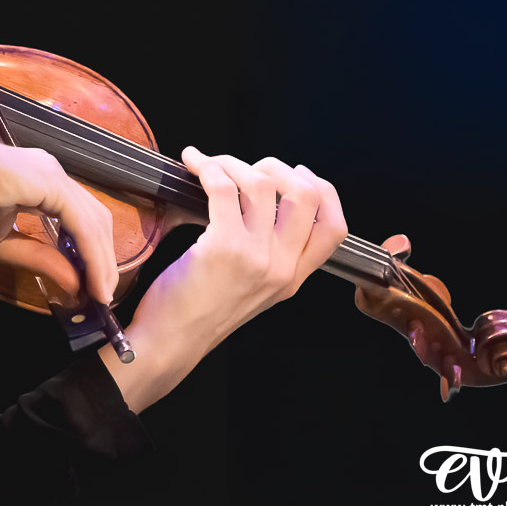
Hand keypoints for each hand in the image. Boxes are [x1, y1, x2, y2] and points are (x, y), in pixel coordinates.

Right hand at [0, 126, 117, 304]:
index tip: (91, 284)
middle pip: (95, 219)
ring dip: (101, 260)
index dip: (90, 252)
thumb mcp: (3, 243)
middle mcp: (54, 175)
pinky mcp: (53, 183)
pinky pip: (81, 223)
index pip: (80, 218)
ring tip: (100, 292)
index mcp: (42, 184)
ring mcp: (56, 175)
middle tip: (102, 293)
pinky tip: (92, 277)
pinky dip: (92, 253)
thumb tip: (75, 284)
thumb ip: (39, 260)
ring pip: (94, 221)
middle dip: (102, 258)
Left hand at [100, 147, 347, 411]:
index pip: (335, 228)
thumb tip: (260, 199)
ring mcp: (256, 257)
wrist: (171, 341)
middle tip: (245, 167)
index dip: (323, 191)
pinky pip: (223, 187)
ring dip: (232, 163)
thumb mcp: (251, 288)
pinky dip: (207, 167)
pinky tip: (193, 164)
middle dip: (276, 168)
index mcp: (293, 277)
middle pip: (306, 196)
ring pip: (261, 184)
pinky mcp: (222, 247)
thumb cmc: (199, 310)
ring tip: (210, 165)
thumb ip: (267, 253)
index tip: (297, 173)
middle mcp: (282, 267)